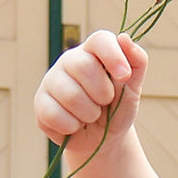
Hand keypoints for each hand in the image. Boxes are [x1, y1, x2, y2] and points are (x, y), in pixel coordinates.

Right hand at [33, 30, 147, 159]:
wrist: (103, 139)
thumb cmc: (116, 109)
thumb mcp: (132, 88)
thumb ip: (136, 63)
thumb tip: (124, 38)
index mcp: (93, 52)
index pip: (100, 40)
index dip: (113, 55)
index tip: (124, 75)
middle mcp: (69, 61)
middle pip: (83, 66)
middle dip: (102, 93)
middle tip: (105, 102)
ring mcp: (51, 81)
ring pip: (70, 95)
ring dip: (89, 114)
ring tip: (91, 116)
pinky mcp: (40, 103)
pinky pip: (55, 115)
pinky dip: (72, 127)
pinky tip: (75, 125)